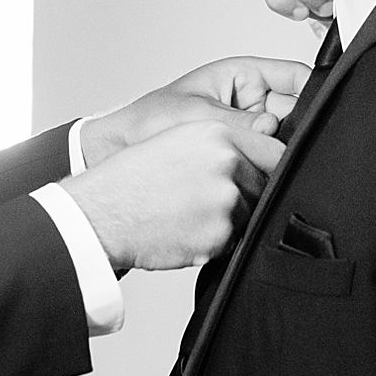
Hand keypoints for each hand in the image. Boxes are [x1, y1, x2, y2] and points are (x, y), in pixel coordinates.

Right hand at [60, 121, 284, 269]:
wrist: (101, 213)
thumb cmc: (131, 180)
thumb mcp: (177, 141)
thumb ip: (222, 145)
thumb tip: (258, 160)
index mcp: (217, 134)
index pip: (274, 151)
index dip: (272, 167)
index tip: (267, 176)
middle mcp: (226, 164)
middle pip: (264, 186)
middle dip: (245, 195)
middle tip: (205, 200)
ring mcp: (225, 201)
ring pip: (249, 215)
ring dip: (227, 220)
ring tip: (187, 214)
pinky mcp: (220, 235)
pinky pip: (232, 241)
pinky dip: (213, 241)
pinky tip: (183, 230)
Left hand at [79, 55, 308, 165]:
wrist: (121, 154)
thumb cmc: (148, 121)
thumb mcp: (197, 115)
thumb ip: (240, 124)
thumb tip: (275, 132)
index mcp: (243, 75)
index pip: (294, 76)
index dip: (314, 88)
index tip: (328, 107)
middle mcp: (251, 101)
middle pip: (296, 111)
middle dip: (299, 128)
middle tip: (297, 146)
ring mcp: (248, 130)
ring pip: (284, 140)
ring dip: (284, 151)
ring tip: (277, 162)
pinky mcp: (243, 157)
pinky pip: (267, 162)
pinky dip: (270, 169)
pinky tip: (268, 177)